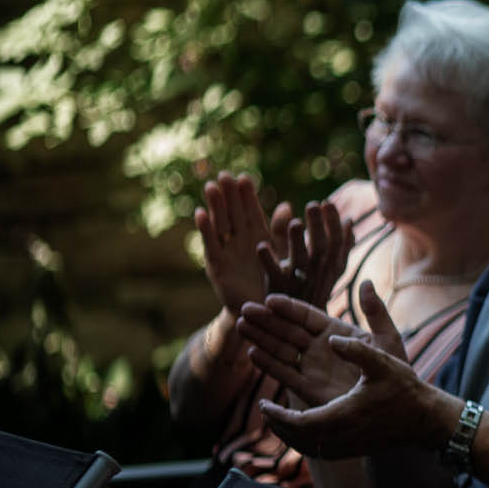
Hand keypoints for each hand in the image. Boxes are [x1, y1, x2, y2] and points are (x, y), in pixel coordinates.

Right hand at [194, 172, 277, 319]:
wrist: (262, 311)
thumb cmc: (273, 283)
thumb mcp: (281, 255)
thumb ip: (282, 232)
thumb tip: (288, 205)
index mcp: (257, 237)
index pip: (251, 212)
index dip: (247, 196)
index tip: (244, 177)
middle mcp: (240, 242)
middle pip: (233, 214)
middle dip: (229, 195)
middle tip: (224, 175)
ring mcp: (227, 252)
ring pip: (220, 225)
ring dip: (215, 206)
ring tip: (211, 187)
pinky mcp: (217, 266)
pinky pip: (211, 245)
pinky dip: (205, 230)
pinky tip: (200, 214)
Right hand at [239, 280, 407, 407]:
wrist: (393, 407)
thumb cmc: (395, 371)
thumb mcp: (387, 338)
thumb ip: (376, 312)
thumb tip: (367, 282)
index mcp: (336, 331)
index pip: (306, 315)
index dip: (288, 308)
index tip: (270, 300)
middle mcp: (320, 347)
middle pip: (287, 330)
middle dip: (266, 320)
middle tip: (245, 309)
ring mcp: (312, 367)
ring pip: (281, 349)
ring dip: (261, 338)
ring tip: (241, 325)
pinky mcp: (308, 388)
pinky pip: (285, 374)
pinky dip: (269, 364)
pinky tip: (254, 353)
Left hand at [259, 198, 350, 306]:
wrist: (299, 325)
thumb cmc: (313, 289)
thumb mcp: (329, 268)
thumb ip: (334, 242)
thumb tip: (349, 220)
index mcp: (332, 267)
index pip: (338, 243)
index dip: (334, 223)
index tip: (328, 203)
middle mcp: (318, 274)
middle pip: (321, 247)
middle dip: (318, 226)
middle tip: (314, 204)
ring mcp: (299, 282)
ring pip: (300, 260)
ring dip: (297, 241)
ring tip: (294, 223)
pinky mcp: (279, 289)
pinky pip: (272, 274)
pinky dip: (268, 260)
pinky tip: (262, 245)